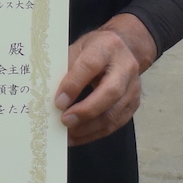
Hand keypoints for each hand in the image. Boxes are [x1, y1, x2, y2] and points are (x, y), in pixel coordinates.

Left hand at [54, 14, 156, 146]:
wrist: (123, 48)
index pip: (91, 65)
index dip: (74, 84)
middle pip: (110, 92)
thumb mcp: (78, 48)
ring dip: (88, 128)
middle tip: (64, 121)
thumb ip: (67, 68)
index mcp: (107, 47)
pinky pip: (115, 124)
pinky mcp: (134, 104)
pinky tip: (78, 136)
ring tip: (68, 134)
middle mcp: (125, 66)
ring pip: (113, 113)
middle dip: (85, 111)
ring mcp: (133, 87)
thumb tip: (48, 94)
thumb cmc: (95, 49)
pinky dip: (94, 133)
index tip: (58, 101)